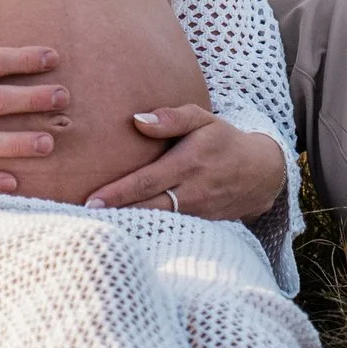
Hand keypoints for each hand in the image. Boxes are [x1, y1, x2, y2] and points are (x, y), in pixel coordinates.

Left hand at [82, 105, 288, 221]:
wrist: (263, 173)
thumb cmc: (223, 139)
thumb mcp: (202, 119)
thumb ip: (170, 118)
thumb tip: (136, 121)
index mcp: (188, 165)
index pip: (146, 182)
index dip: (118, 193)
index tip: (91, 201)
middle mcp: (193, 193)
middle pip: (147, 208)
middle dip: (116, 214)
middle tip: (82, 217)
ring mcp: (199, 213)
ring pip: (158, 222)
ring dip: (129, 224)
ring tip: (96, 224)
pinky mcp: (203, 224)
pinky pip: (170, 228)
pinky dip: (148, 229)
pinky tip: (125, 228)